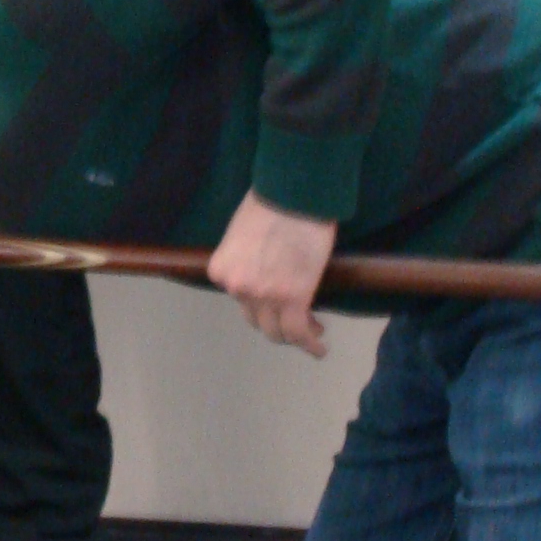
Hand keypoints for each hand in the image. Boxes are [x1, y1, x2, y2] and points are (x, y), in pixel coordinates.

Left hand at [207, 191, 337, 354]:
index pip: (238, 297)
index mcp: (221, 271)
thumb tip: (259, 266)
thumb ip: (243, 257)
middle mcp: (236, 288)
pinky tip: (319, 347)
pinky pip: (299, 333)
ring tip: (312, 333)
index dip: (259, 301)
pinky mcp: (293, 299)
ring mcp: (263, 296)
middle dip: (275, 321)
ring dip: (294, 335)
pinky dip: (309, 344)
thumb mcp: (240, 233)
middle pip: (256, 319)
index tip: (275, 300)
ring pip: (278, 331)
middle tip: (296, 319)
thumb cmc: (271, 202)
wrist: (293, 194)